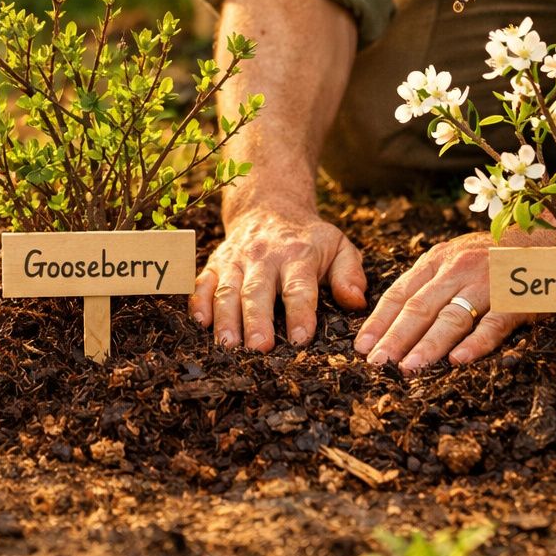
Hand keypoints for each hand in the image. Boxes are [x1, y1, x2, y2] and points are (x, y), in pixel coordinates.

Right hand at [191, 198, 367, 349]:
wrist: (269, 207)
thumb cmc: (307, 239)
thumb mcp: (338, 246)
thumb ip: (349, 273)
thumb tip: (356, 302)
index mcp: (297, 255)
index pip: (298, 286)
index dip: (300, 312)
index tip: (301, 339)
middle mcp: (263, 257)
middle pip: (257, 290)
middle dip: (256, 320)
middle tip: (259, 348)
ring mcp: (235, 260)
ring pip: (227, 290)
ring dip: (226, 318)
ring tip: (228, 345)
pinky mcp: (215, 264)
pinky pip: (202, 282)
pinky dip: (199, 302)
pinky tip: (201, 323)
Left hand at [354, 231, 535, 371]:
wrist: (543, 237)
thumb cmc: (491, 256)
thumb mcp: (453, 258)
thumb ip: (428, 282)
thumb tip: (393, 317)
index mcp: (437, 261)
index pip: (400, 293)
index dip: (379, 320)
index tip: (361, 346)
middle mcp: (457, 271)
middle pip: (419, 308)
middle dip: (395, 337)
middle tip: (376, 363)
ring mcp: (486, 284)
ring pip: (451, 317)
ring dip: (428, 345)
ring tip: (408, 368)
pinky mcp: (516, 300)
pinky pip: (493, 323)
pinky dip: (476, 342)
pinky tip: (458, 360)